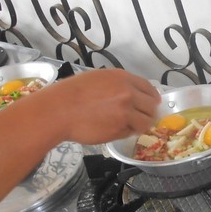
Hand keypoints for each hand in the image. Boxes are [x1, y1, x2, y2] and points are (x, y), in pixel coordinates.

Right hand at [26, 68, 160, 144]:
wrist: (58, 110)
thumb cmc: (71, 94)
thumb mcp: (98, 79)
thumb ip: (118, 85)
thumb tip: (133, 94)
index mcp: (122, 78)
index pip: (149, 88)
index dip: (152, 97)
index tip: (152, 103)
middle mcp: (128, 93)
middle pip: (152, 106)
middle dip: (149, 113)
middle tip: (143, 118)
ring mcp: (126, 112)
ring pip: (146, 122)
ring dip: (140, 125)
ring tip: (130, 126)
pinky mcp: (120, 128)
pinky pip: (131, 132)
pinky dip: (127, 133)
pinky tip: (115, 130)